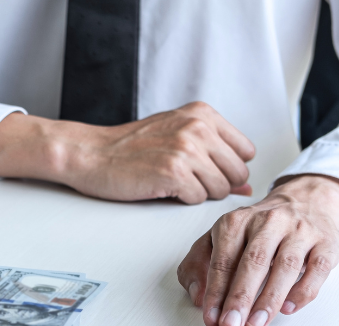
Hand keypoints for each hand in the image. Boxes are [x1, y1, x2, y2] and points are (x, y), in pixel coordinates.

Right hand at [0, 102, 255, 203]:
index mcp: (202, 114)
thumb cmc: (130, 148)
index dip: (227, 167)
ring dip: (197, 193)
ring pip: (220, 189)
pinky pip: (198, 199)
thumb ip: (215, 156)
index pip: (246, 151)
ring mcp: (186, 149)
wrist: (91, 154)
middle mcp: (198, 127)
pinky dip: (181, 199)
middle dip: (215, 183)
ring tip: (171, 182)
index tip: (204, 169)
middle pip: (237, 172)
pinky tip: (161, 187)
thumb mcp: (177, 138)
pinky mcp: (173, 172)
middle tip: (185, 179)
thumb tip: (247, 186)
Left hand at [177, 174, 338, 325]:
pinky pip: (317, 269)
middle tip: (232, 324)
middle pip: (253, 262)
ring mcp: (300, 231)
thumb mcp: (220, 237)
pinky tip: (288, 308)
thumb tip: (197, 296)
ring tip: (256, 324)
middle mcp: (269, 222)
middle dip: (240, 297)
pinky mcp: (326, 243)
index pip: (223, 260)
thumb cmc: (257, 228)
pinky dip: (303, 291)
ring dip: (269, 299)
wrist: (303, 202)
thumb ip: (198, 264)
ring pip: (285, 266)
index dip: (216, 291)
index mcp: (237, 222)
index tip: (212, 317)